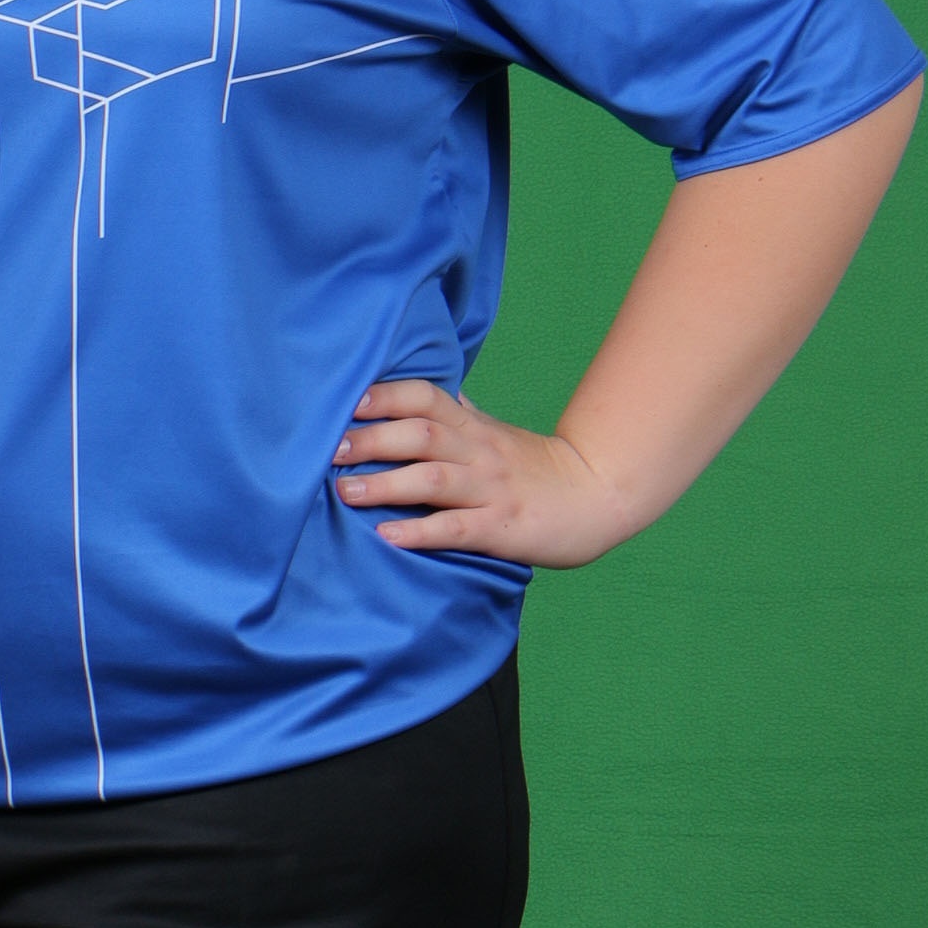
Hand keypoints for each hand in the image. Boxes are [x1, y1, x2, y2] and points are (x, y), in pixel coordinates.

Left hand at [329, 377, 636, 569]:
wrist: (597, 497)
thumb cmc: (536, 467)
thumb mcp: (496, 433)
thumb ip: (460, 414)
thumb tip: (427, 390)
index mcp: (473, 427)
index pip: (426, 397)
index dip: (386, 396)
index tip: (347, 403)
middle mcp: (478, 452)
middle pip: (421, 434)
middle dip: (373, 439)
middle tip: (330, 449)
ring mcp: (490, 490)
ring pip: (433, 478)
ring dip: (386, 484)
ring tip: (346, 492)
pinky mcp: (501, 528)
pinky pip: (456, 528)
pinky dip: (420, 531)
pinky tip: (388, 537)